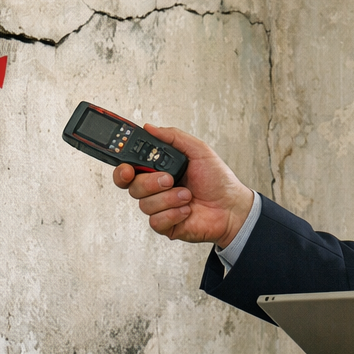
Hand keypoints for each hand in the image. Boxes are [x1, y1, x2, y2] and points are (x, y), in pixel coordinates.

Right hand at [113, 125, 254, 246]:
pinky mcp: (166, 225)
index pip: (129, 169)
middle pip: (132, 187)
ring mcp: (160, 208)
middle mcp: (156, 189)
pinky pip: (156, 221)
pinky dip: (173, 213)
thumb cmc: (217, 180)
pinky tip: (187, 210)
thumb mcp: (198, 150)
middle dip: (151, 183)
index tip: (127, 168)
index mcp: (158, 170)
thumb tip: (151, 127)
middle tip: (170, 179)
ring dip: (169, 199)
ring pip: (145, 204)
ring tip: (188, 195)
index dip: (122, 170)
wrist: (232, 207)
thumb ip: (173, 137)